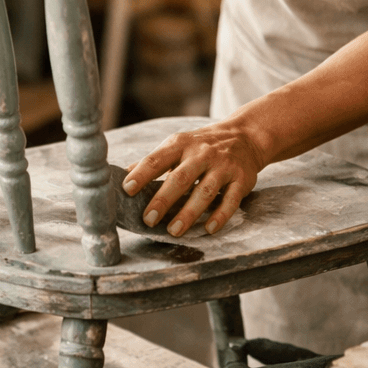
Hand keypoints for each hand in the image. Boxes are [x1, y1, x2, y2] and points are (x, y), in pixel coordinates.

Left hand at [121, 117, 263, 237]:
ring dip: (188, 213)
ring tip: (173, 230)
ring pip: (205, 191)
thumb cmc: (202, 145)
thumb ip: (154, 161)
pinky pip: (230, 200)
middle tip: (148, 219)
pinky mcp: (241, 180)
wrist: (244, 136)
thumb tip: (123, 175)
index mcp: (181, 144)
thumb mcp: (178, 145)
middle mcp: (202, 154)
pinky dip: (220, 215)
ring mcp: (223, 167)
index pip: (157, 159)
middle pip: (180, 178)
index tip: (127, 190)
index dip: (141, 174)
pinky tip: (208, 228)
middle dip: (163, 199)